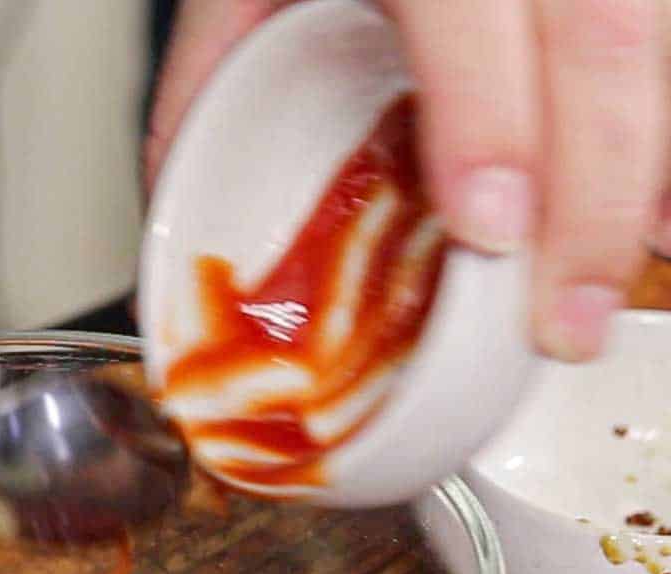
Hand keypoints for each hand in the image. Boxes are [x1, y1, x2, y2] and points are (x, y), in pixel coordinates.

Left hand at [146, 0, 667, 362]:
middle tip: (564, 320)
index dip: (491, 115)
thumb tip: (176, 210)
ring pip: (654, 39)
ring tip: (617, 287)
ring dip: (646, 177)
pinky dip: (667, 145)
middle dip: (594, 192)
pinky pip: (669, 47)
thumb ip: (207, 71)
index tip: (492, 229)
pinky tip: (659, 220)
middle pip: (600, 28)